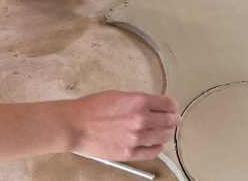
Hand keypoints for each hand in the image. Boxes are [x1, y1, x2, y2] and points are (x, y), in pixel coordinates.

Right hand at [62, 91, 178, 160]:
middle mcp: (141, 119)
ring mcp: (136, 137)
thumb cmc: (91, 108)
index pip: (169, 104)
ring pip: (164, 136)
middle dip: (172, 119)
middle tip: (173, 120)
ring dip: (166, 133)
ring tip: (165, 131)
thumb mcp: (120, 95)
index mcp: (139, 102)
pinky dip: (157, 147)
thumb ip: (139, 101)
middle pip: (170, 121)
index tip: (172, 108)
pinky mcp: (129, 152)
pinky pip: (152, 152)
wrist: (74, 124)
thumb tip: (154, 106)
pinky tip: (156, 144)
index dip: (172, 106)